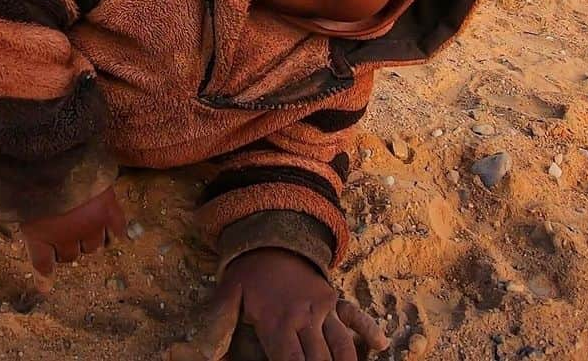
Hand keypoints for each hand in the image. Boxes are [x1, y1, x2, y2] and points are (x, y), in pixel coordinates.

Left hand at [19, 186, 124, 293]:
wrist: (54, 155)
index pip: (43, 264)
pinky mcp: (109, 210)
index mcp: (41, 237)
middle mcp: (67, 237)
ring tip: (88, 230)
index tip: (45, 286)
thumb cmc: (30, 178)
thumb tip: (34, 245)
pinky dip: (116, 233)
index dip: (44, 276)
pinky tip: (115, 234)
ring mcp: (90, 224)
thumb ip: (28, 226)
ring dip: (90, 241)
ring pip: (95, 246)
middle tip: (67, 237)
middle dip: (68, 248)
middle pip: (72, 255)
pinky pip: (118, 229)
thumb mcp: (20, 204)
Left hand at [165, 248, 388, 360]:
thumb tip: (207, 355)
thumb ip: (218, 325)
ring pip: (342, 347)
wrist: (270, 237)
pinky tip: (380, 346)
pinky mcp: (334, 298)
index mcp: (278, 322)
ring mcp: (323, 307)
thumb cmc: (247, 274)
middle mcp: (304, 317)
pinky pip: (355, 316)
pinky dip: (369, 331)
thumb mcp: (227, 295)